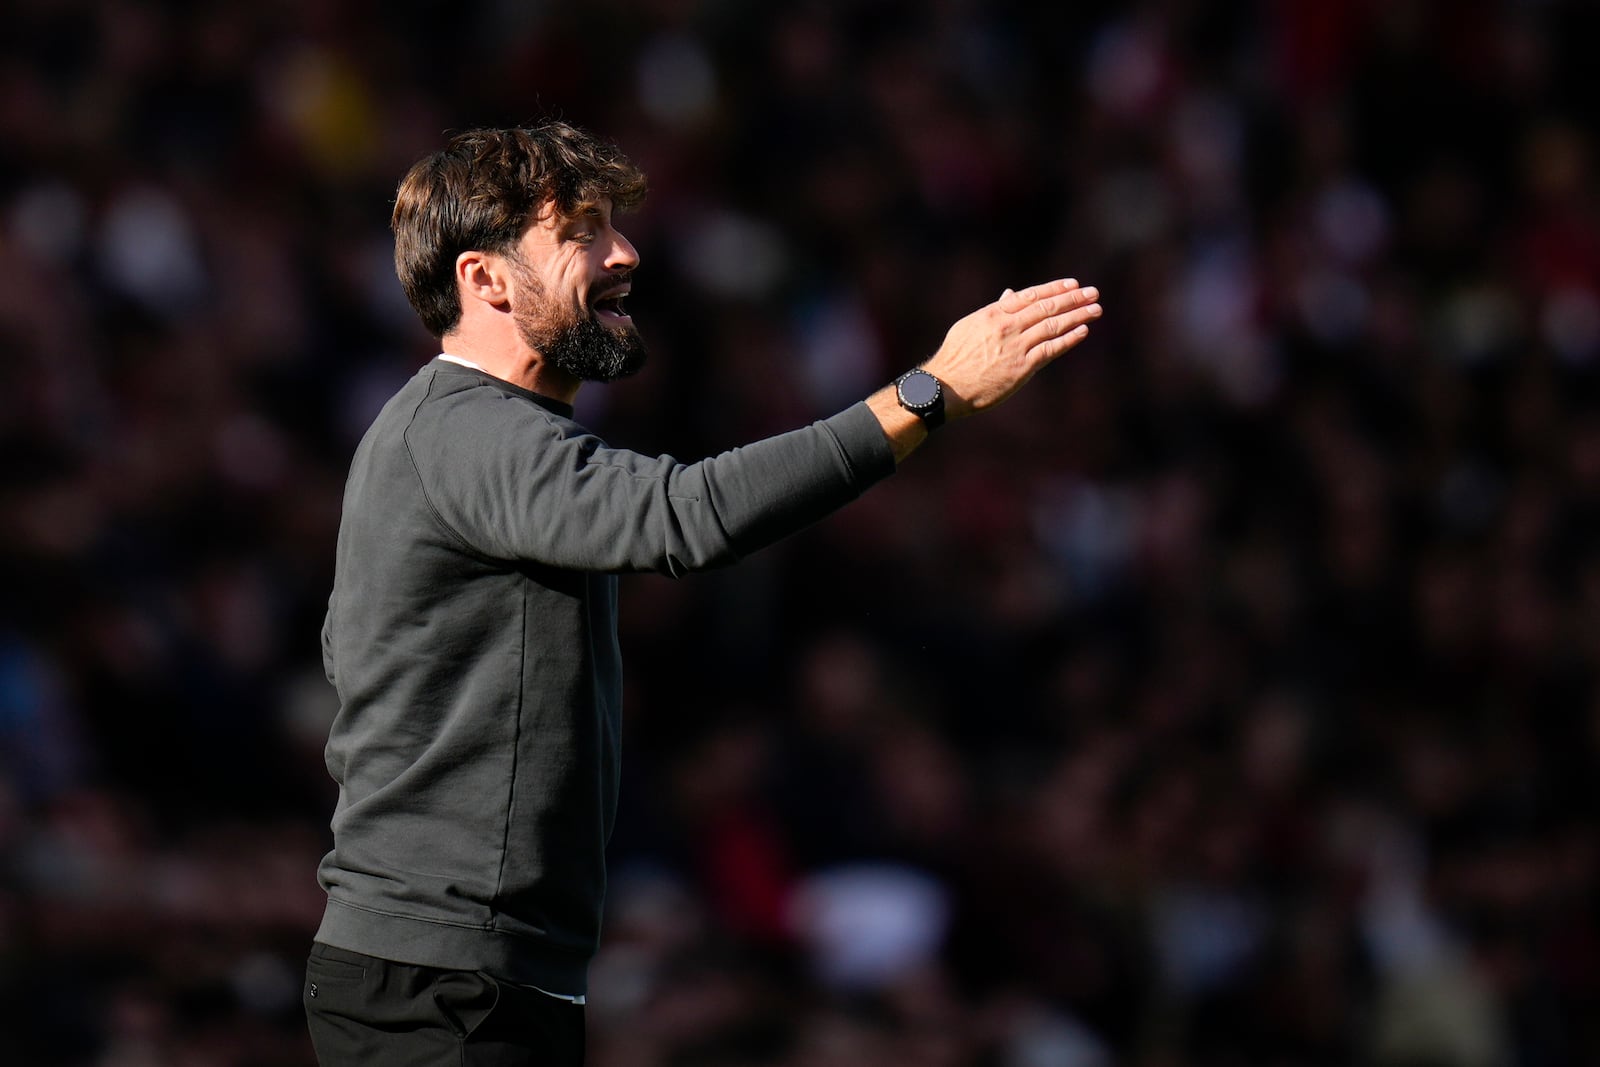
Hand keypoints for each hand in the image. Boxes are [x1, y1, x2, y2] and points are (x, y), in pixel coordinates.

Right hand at [923, 278, 1101, 419]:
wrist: (946, 387)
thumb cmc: (955, 357)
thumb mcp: (970, 326)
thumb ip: (994, 310)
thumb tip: (1009, 294)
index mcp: (994, 313)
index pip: (1031, 296)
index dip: (1054, 289)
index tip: (1073, 284)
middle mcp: (1007, 326)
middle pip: (1047, 308)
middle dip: (1073, 299)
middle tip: (1093, 293)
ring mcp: (1016, 346)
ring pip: (1053, 326)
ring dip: (1078, 316)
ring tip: (1096, 309)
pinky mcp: (1022, 367)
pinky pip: (1051, 349)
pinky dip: (1069, 339)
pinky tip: (1083, 331)